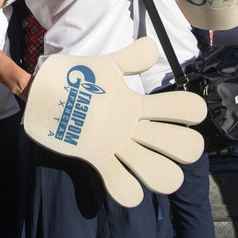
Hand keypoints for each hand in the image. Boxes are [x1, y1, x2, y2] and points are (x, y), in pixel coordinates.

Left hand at [24, 38, 205, 206]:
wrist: (47, 94)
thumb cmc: (78, 78)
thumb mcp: (106, 66)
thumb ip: (131, 58)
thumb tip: (154, 47)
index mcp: (138, 105)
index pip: (181, 109)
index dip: (190, 110)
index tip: (185, 109)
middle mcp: (134, 129)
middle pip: (181, 146)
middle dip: (183, 146)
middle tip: (163, 139)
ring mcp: (118, 147)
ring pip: (158, 172)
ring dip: (160, 173)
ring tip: (142, 163)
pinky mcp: (98, 159)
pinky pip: (122, 186)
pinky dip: (126, 190)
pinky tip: (117, 177)